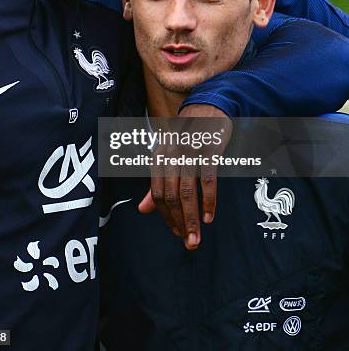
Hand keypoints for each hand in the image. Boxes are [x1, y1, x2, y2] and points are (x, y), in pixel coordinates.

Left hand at [138, 105, 231, 249]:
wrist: (209, 107)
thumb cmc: (188, 136)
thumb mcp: (170, 157)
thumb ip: (157, 184)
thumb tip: (141, 211)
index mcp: (159, 157)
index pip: (157, 194)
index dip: (166, 217)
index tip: (177, 233)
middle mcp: (170, 154)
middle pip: (170, 196)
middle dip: (179, 223)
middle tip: (189, 244)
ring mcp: (189, 151)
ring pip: (187, 192)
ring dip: (192, 218)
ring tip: (197, 238)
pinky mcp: (209, 149)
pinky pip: (207, 179)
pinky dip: (208, 200)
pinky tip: (210, 216)